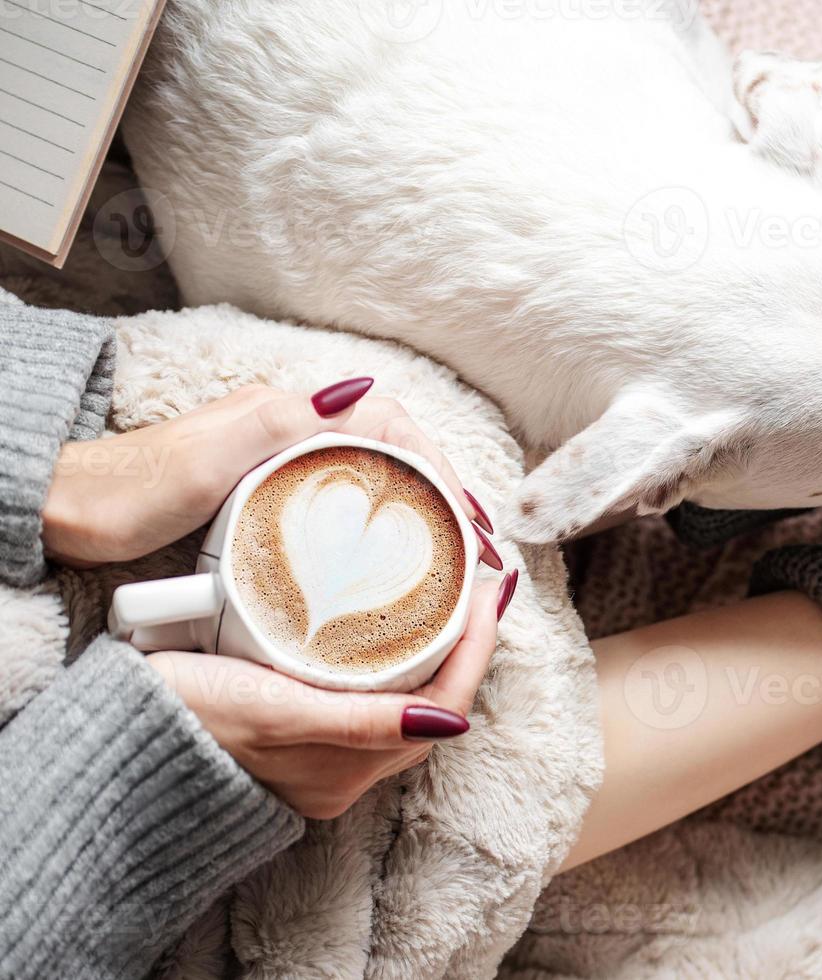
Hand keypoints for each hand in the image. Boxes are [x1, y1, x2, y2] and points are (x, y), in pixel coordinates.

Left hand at [41, 379, 501, 567]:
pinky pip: (350, 508)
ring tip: (458, 558)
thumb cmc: (130, 487)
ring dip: (425, 516)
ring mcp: (284, 463)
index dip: (442, 472)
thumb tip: (360, 395)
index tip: (470, 519)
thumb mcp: (208, 455)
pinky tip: (397, 563)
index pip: (395, 431)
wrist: (67, 509)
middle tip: (481, 549)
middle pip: (398, 459)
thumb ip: (280, 423)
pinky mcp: (271, 496)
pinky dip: (387, 532)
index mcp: (288, 414)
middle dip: (448, 498)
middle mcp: (294, 431)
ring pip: (380, 484)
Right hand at [148, 576, 515, 818]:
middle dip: (465, 644)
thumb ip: (361, 723)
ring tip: (446, 598)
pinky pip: (370, 700)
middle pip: (436, 699)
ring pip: (406, 699)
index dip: (478, 644)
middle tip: (475, 582)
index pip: (449, 699)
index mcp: (350, 766)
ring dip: (433, 653)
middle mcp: (347, 769)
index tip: (490, 587)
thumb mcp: (277, 712)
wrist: (114, 747)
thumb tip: (450, 720)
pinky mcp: (300, 739)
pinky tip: (393, 631)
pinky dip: (394, 664)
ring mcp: (325, 758)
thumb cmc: (187, 722)